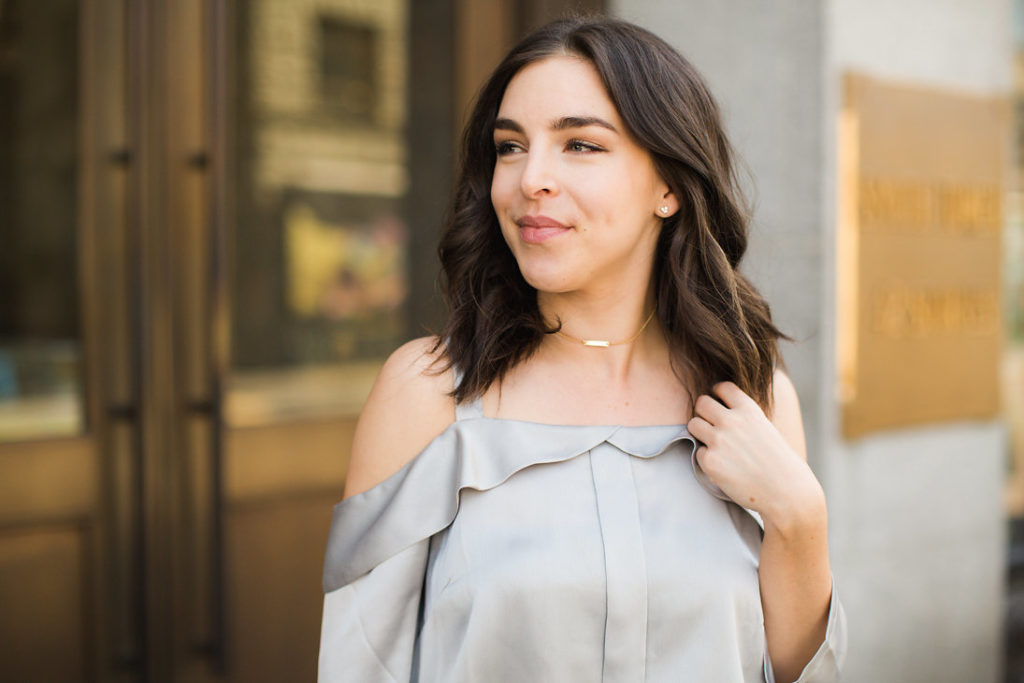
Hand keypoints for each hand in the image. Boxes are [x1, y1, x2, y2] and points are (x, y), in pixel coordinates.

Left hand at [686, 382, 824, 534]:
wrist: (786, 491)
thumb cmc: (778, 462)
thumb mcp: (765, 428)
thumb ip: (744, 417)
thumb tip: (720, 409)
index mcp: (748, 410)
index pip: (722, 387)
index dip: (718, 394)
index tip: (718, 402)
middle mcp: (731, 421)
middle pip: (701, 403)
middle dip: (703, 412)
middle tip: (711, 425)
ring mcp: (719, 440)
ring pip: (693, 424)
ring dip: (700, 432)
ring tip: (715, 445)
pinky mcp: (710, 460)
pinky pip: (698, 452)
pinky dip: (707, 459)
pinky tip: (724, 467)